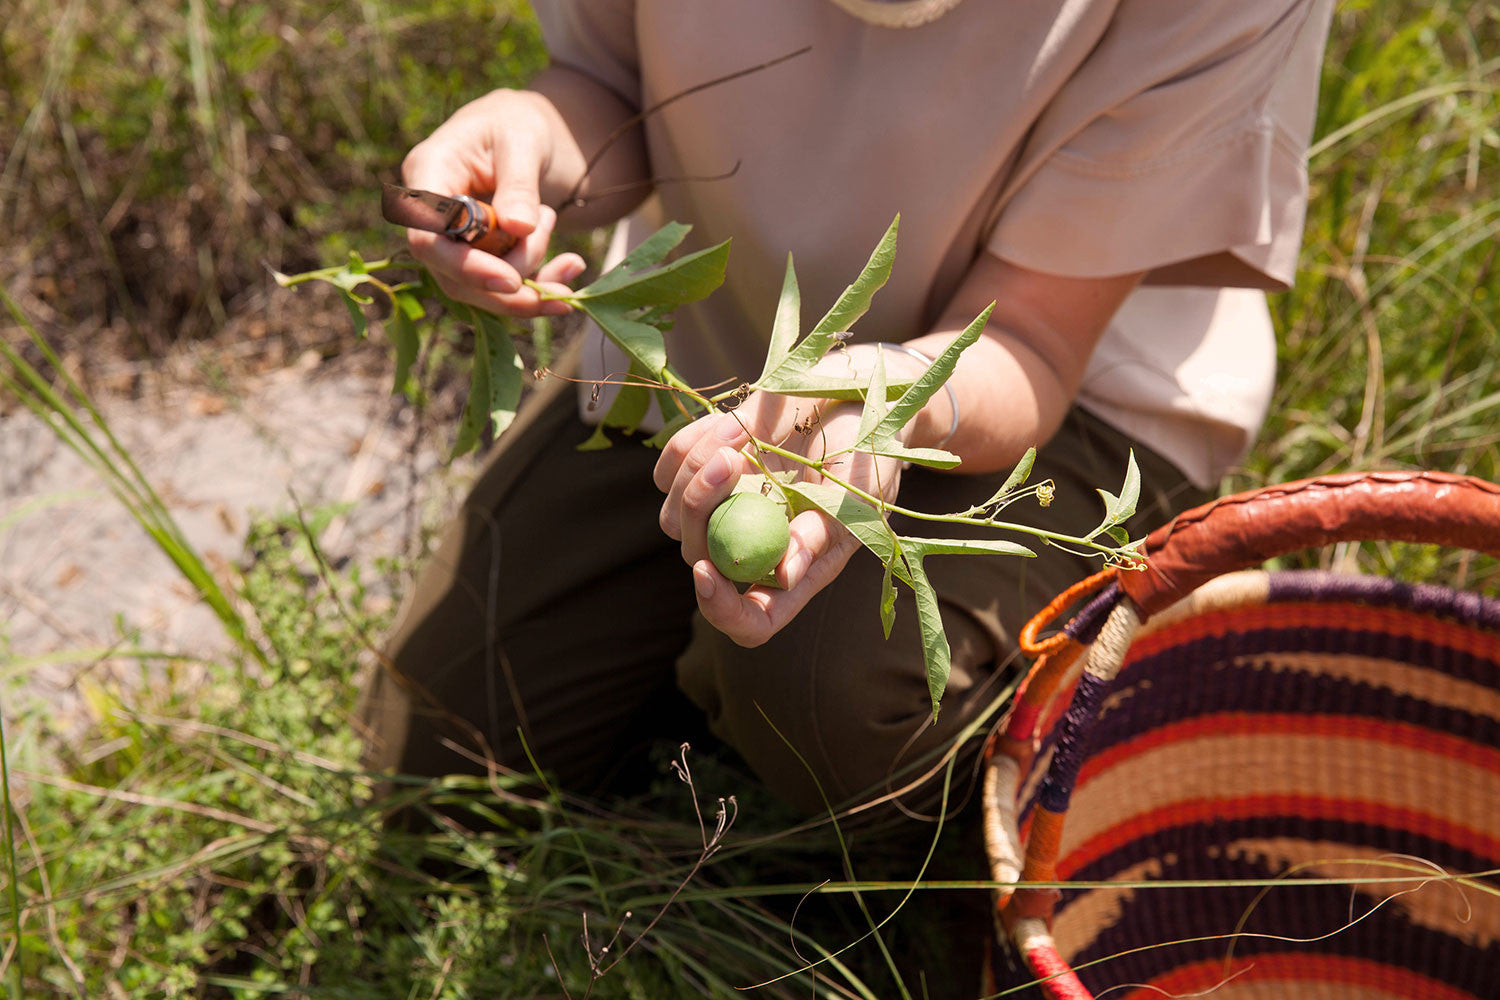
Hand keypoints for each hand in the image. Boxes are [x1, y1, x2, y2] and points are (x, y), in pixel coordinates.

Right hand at [401, 88, 585, 317]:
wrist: (525, 130)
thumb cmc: (517, 122)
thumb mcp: (523, 140)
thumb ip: (519, 183)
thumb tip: (518, 228)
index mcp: (429, 173)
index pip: (428, 238)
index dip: (464, 267)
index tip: (511, 280)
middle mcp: (431, 214)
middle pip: (453, 275)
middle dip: (510, 284)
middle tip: (564, 268)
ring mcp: (451, 239)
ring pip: (479, 289)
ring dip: (531, 284)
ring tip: (562, 234)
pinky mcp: (476, 256)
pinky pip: (502, 287)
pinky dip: (539, 286)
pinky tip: (572, 267)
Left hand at [653, 347, 925, 646]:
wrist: (856, 398)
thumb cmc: (868, 456)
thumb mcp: (856, 497)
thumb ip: (820, 536)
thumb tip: (782, 577)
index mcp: (794, 571)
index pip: (749, 621)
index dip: (721, 609)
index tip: (707, 572)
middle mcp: (752, 549)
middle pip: (698, 559)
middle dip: (701, 511)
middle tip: (730, 460)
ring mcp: (722, 512)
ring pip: (671, 516)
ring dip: (698, 468)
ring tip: (745, 429)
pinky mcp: (701, 471)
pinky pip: (669, 469)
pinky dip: (692, 442)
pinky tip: (738, 423)